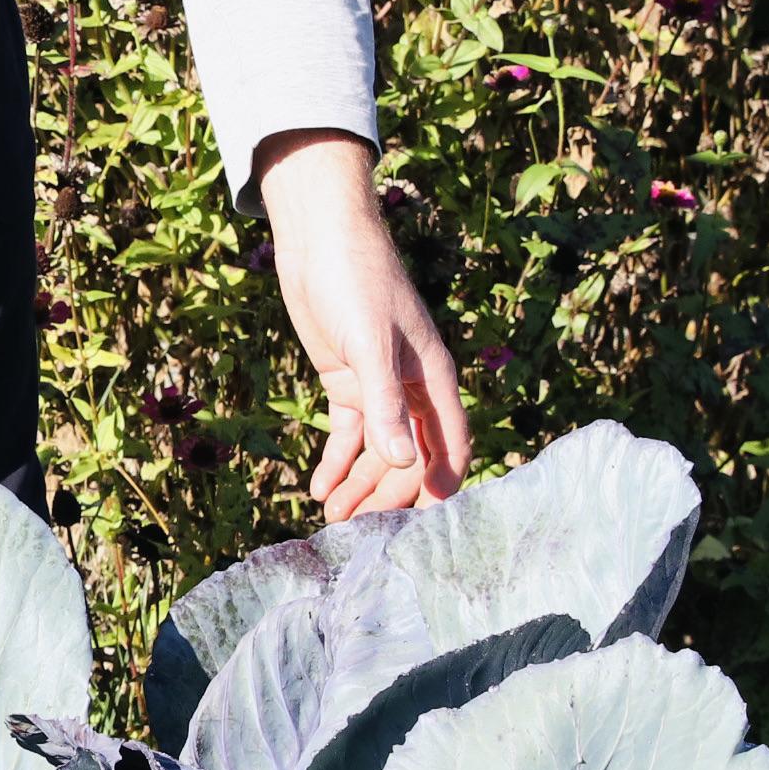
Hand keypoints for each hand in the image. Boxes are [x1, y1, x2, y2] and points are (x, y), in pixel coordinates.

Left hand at [258, 131, 469, 521]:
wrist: (321, 238)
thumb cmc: (357, 280)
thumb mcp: (371, 343)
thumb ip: (386, 404)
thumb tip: (405, 463)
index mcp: (433, 378)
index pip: (450, 446)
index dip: (439, 487)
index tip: (421, 529)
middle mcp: (412, 388)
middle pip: (411, 458)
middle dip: (389, 495)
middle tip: (358, 531)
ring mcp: (378, 386)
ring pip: (378, 451)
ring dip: (359, 485)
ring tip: (332, 518)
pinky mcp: (347, 380)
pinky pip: (348, 433)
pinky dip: (336, 462)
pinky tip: (319, 488)